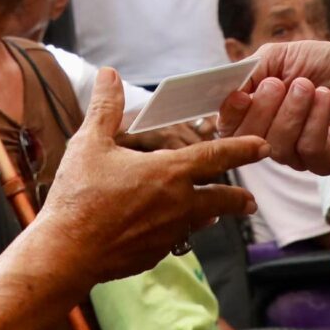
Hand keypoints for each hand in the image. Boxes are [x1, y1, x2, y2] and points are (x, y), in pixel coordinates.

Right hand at [39, 71, 264, 284]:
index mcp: (169, 172)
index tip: (262, 147)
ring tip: (213, 214)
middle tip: (251, 201)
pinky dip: (176, 233)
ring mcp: (168, 234)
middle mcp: (178, 205)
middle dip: (238, 199)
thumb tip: (110, 74)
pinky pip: (173, 241)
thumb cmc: (79, 195)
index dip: (242, 150)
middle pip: (221, 199)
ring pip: (199, 222)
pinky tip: (168, 232)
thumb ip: (106, 108)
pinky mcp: (153, 255)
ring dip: (210, 215)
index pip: (215, 157)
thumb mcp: (90, 143)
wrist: (67, 252)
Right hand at [218, 39, 329, 173]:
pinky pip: (310, 149)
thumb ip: (249, 71)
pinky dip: (316, 120)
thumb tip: (228, 89)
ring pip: (278, 146)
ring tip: (308, 85)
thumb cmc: (319, 63)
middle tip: (279, 83)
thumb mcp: (276, 56)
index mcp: (256, 116)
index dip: (231, 115)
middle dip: (262, 109)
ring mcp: (298, 155)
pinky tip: (325, 97)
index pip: (229, 129)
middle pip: (249, 140)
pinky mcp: (326, 161)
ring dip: (292, 110)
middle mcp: (272, 140)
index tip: (241, 94)